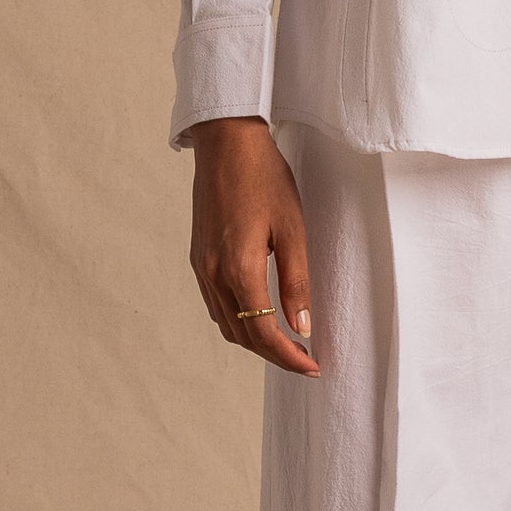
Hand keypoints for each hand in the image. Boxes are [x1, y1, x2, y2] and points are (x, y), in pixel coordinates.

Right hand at [187, 118, 319, 375]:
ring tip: (286, 342)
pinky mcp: (197, 258)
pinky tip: (259, 315)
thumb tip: (303, 326)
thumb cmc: (264, 179)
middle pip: (243, 335)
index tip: (313, 366)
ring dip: (255, 340)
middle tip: (305, 359)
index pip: (264, 332)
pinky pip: (216, 305)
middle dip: (274, 354)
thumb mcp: (293, 230)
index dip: (289, 356)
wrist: (226, 144)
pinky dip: (238, 321)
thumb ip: (296, 282)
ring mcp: (200, 267)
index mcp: (238, 268)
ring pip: (226, 324)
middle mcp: (213, 274)